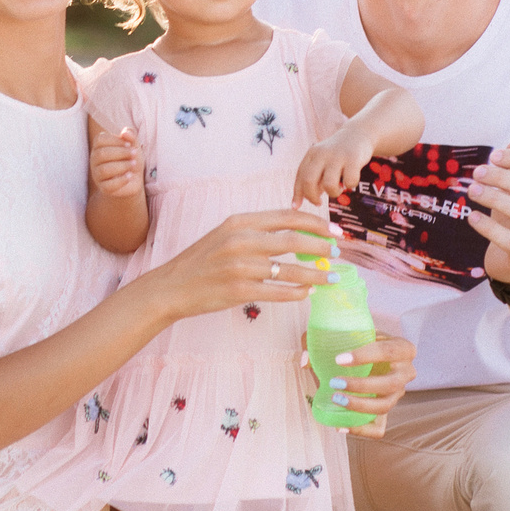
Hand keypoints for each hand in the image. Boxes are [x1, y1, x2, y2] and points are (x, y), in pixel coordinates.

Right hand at [90, 124, 143, 198]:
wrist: (134, 180)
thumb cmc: (130, 159)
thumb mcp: (133, 145)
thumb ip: (131, 135)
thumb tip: (125, 133)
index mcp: (99, 147)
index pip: (100, 139)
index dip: (115, 140)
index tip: (129, 144)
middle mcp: (95, 160)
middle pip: (101, 154)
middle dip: (121, 153)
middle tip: (134, 154)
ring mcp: (97, 175)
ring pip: (104, 170)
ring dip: (122, 166)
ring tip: (133, 165)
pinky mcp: (104, 188)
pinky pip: (108, 185)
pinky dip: (121, 180)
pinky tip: (130, 176)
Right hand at [146, 208, 334, 321]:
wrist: (172, 286)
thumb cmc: (202, 260)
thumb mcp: (226, 234)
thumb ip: (257, 231)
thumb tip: (296, 233)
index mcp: (240, 222)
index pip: (288, 217)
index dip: (316, 223)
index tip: (333, 231)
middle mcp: (241, 240)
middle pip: (295, 240)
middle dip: (322, 247)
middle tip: (338, 254)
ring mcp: (240, 267)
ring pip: (291, 270)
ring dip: (316, 275)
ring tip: (331, 278)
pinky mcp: (239, 291)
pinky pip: (278, 292)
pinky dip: (297, 293)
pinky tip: (306, 293)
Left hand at [292, 128, 373, 207]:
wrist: (358, 134)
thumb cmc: (336, 154)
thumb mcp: (320, 161)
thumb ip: (310, 180)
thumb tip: (296, 206)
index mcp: (311, 155)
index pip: (300, 177)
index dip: (297, 195)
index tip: (298, 206)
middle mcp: (322, 154)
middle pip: (309, 181)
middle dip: (312, 197)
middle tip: (319, 202)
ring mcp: (338, 156)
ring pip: (329, 185)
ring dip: (333, 193)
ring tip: (338, 189)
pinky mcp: (353, 159)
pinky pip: (349, 181)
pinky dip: (350, 186)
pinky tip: (350, 182)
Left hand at [304, 330, 415, 425]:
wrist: (371, 354)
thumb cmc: (359, 340)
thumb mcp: (348, 333)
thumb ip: (323, 341)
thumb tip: (305, 361)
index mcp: (403, 348)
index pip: (388, 352)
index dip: (365, 356)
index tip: (339, 359)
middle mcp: (406, 372)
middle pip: (390, 384)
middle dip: (362, 385)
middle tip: (335, 381)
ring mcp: (399, 394)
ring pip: (385, 406)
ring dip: (359, 406)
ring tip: (336, 399)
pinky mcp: (387, 410)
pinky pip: (379, 428)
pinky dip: (360, 430)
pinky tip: (341, 426)